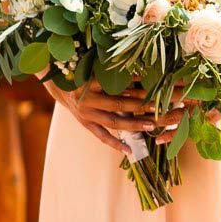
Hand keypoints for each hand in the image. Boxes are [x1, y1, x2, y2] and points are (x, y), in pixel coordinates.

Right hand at [52, 81, 185, 156]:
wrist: (60, 86)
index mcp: (92, 82)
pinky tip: (129, 150)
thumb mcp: (97, 70)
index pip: (119, 85)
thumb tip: (144, 73)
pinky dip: (115, 143)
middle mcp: (88, 99)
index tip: (157, 88)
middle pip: (118, 104)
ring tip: (151, 126)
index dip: (137, 86)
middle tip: (160, 108)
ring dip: (133, 125)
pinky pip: (101, 136)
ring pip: (113, 122)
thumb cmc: (84, 74)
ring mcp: (86, 114)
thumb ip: (117, 74)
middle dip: (140, 106)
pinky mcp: (85, 124)